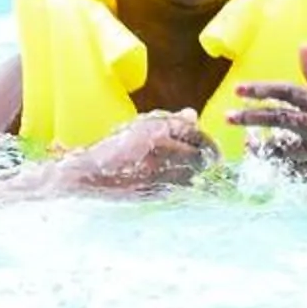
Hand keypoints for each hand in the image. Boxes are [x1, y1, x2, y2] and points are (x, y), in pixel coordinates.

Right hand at [61, 111, 216, 193]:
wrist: (92, 175)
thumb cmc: (116, 147)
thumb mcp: (141, 126)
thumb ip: (170, 122)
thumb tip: (194, 115)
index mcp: (157, 131)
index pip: (196, 135)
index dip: (209, 143)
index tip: (214, 150)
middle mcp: (160, 151)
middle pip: (199, 158)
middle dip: (205, 159)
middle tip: (208, 160)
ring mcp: (158, 173)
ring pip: (192, 175)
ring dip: (195, 173)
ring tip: (189, 170)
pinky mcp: (155, 191)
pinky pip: (179, 188)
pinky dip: (181, 184)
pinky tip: (172, 180)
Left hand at [230, 48, 306, 190]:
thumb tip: (302, 45)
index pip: (288, 92)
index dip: (261, 90)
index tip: (238, 90)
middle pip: (279, 120)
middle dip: (250, 118)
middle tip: (227, 116)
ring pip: (281, 151)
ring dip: (262, 149)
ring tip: (250, 147)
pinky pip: (294, 171)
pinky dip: (285, 167)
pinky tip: (279, 164)